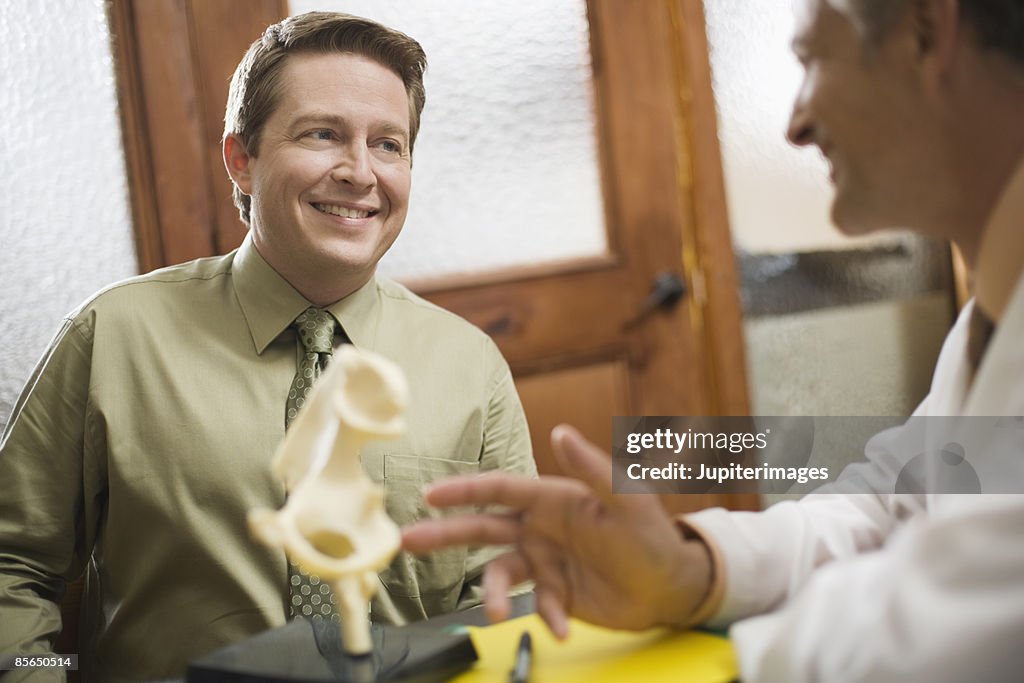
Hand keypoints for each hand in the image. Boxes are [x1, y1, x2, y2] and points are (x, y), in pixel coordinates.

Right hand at [402, 424, 714, 637]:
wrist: (672, 586)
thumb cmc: (654, 535)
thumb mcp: (628, 499)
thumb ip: (593, 468)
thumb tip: (560, 432)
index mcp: (552, 499)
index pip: (500, 490)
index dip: (463, 491)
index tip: (430, 495)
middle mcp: (541, 527)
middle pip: (482, 528)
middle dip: (444, 534)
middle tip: (407, 541)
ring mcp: (546, 561)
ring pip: (501, 573)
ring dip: (495, 593)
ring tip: (498, 613)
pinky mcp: (555, 592)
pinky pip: (536, 604)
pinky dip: (545, 617)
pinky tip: (561, 627)